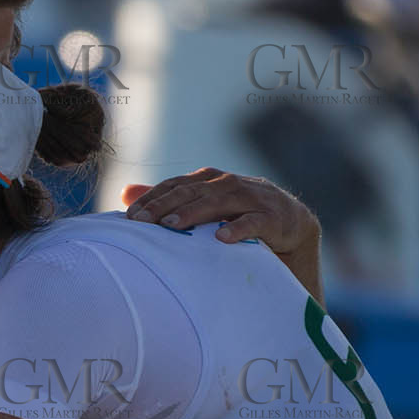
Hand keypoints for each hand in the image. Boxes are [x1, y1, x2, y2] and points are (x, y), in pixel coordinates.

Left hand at [122, 167, 319, 256]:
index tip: (129, 217)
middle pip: (191, 191)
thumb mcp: (205, 206)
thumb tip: (126, 193)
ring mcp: (252, 198)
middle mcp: (228, 184)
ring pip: (218, 202)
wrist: (292, 225)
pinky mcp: (273, 217)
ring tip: (171, 226)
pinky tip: (221, 238)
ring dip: (193, 214)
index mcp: (209, 180)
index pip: (174, 185)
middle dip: (164, 206)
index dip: (152, 199)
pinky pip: (254, 222)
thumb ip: (170, 199)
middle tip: (141, 222)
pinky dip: (238, 229)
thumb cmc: (241, 215)